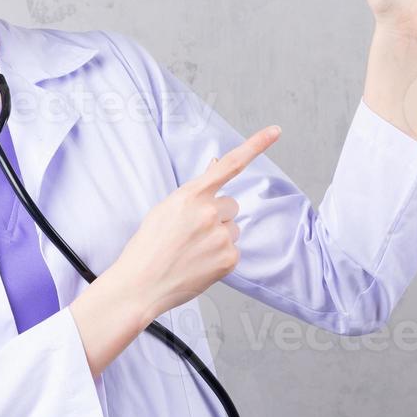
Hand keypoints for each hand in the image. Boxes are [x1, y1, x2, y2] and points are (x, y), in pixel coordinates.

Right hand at [112, 125, 281, 321]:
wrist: (140, 284)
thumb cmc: (149, 246)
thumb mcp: (166, 208)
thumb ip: (195, 188)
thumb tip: (217, 162)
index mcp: (190, 195)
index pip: (229, 164)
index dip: (256, 145)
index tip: (275, 131)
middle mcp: (209, 212)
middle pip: (230, 205)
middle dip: (217, 216)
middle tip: (192, 234)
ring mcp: (220, 236)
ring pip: (233, 228)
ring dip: (219, 236)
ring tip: (192, 251)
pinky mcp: (229, 259)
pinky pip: (233, 249)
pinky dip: (220, 257)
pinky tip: (199, 263)